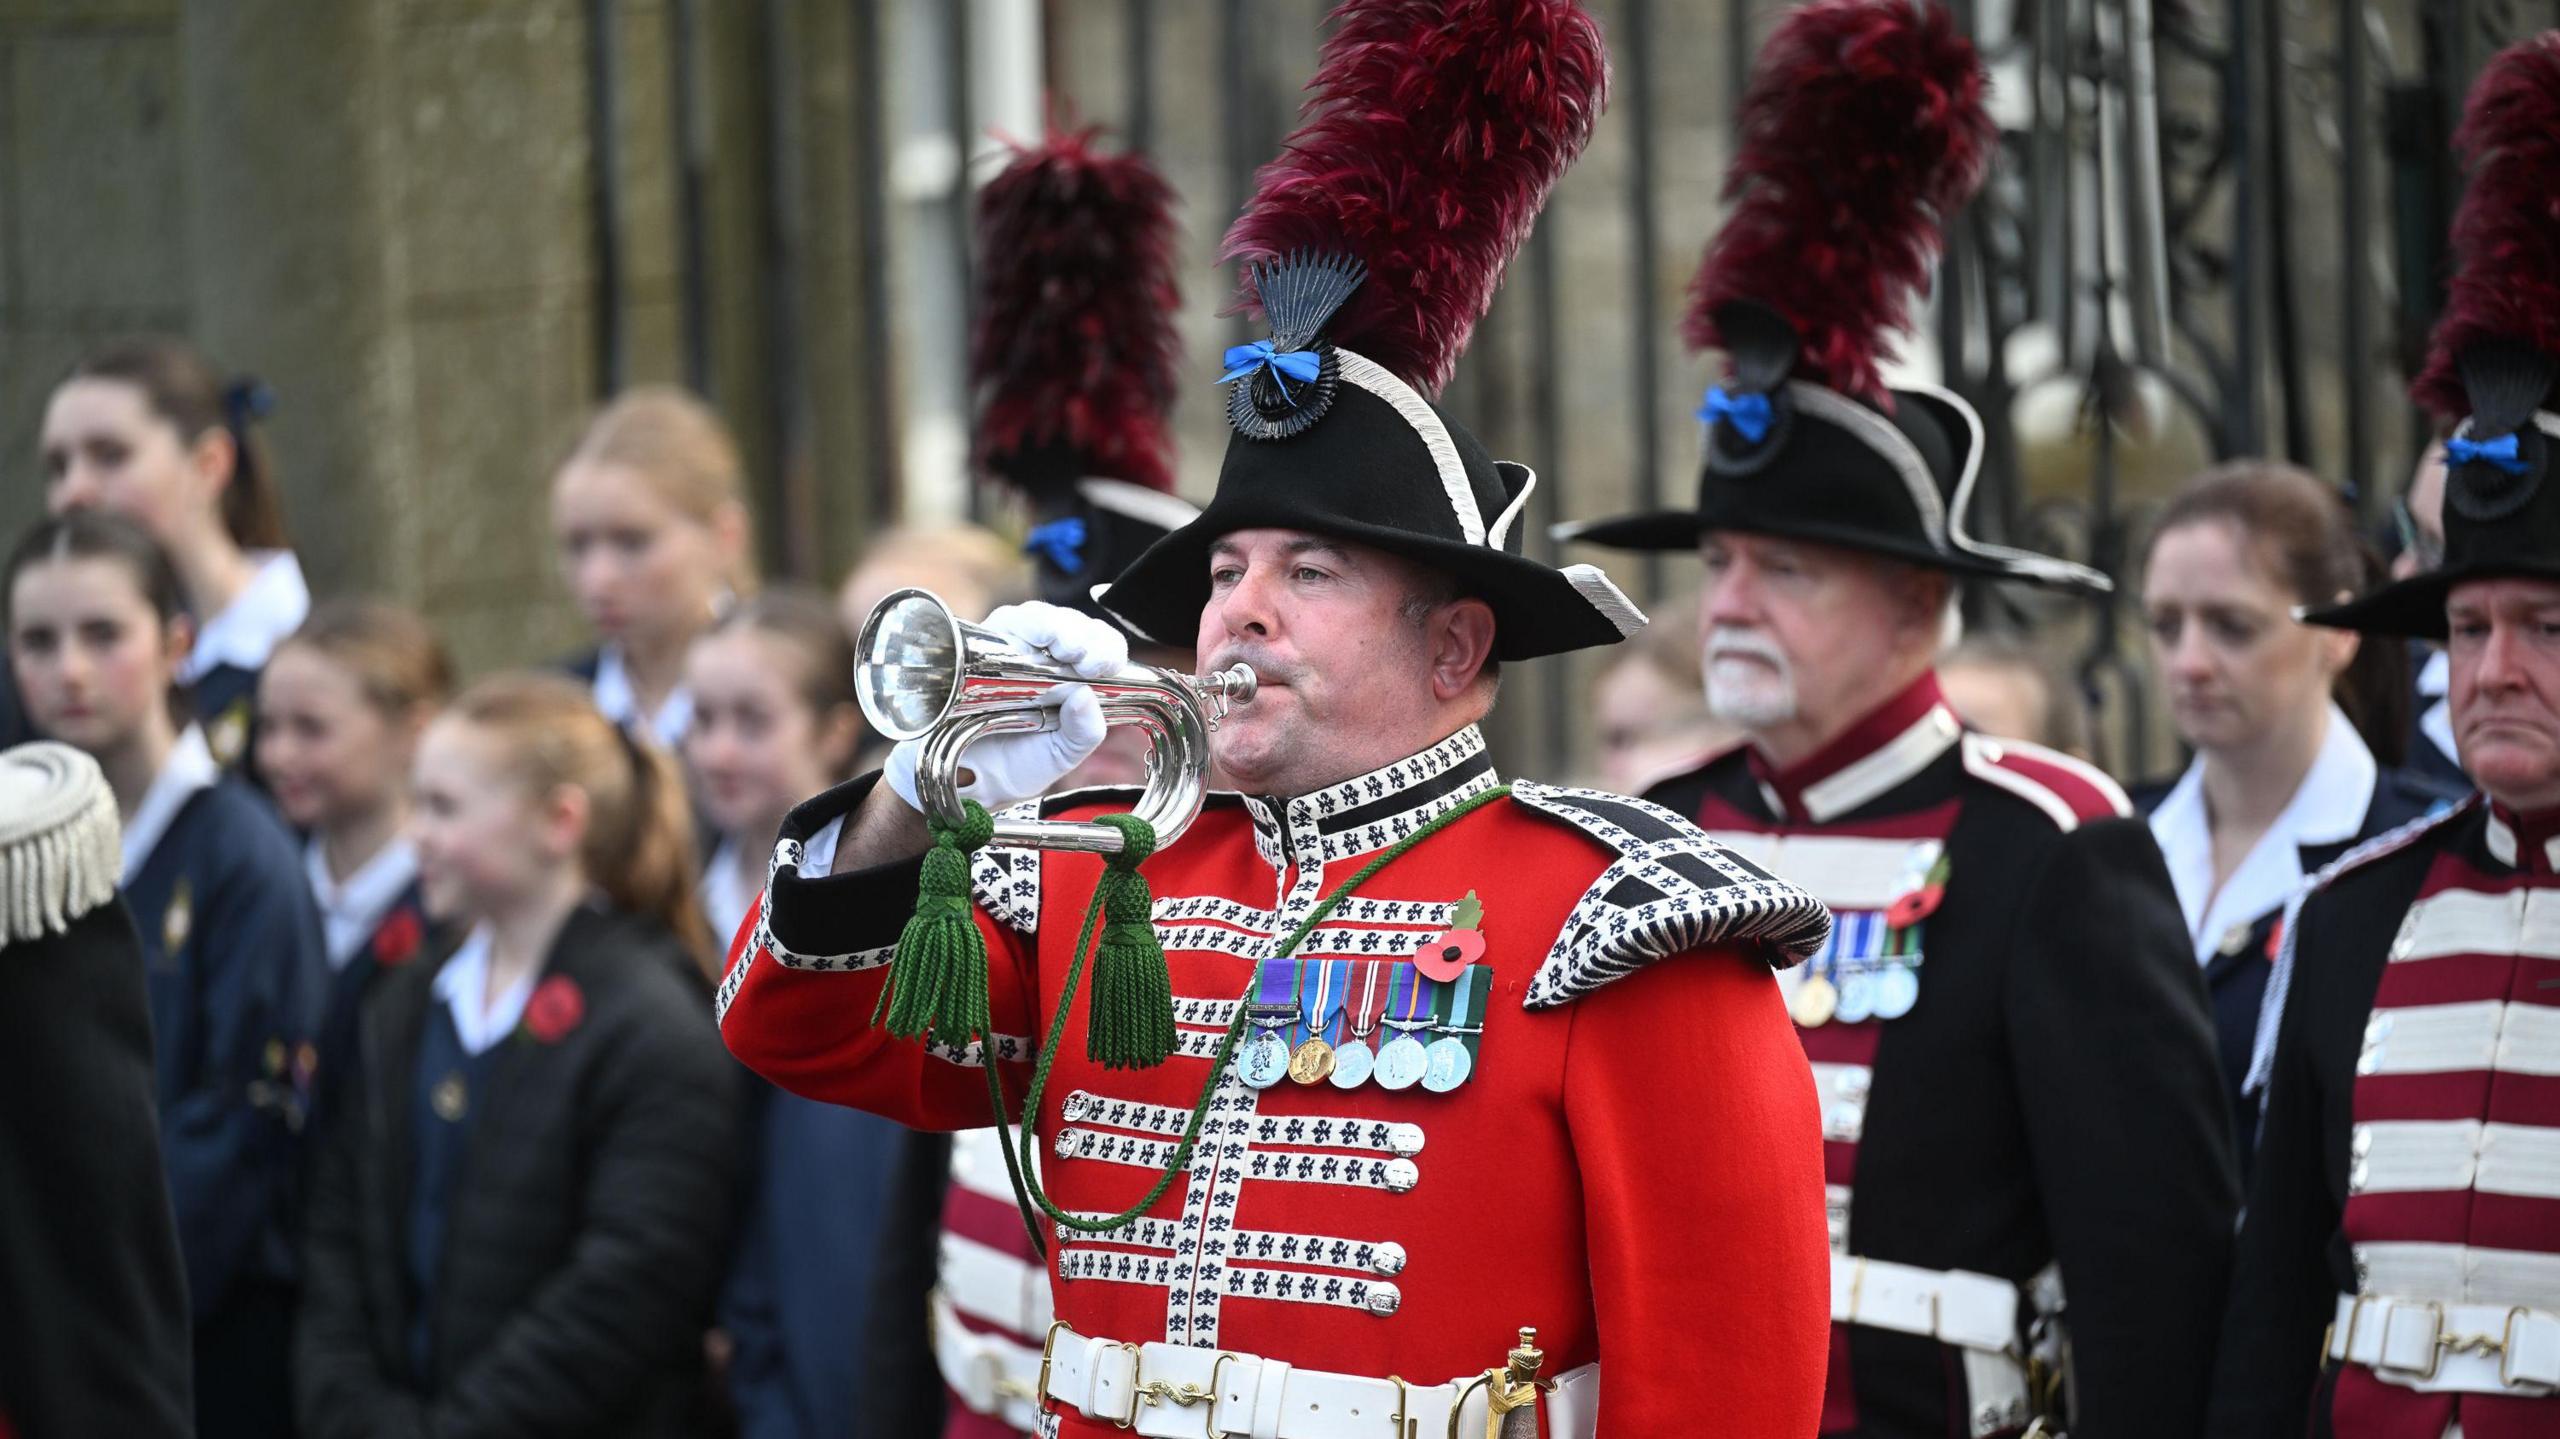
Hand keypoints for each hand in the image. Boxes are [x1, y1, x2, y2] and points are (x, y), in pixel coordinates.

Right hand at [882, 603, 1125, 814]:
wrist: (963, 781)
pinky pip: (1001, 623)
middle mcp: (1043, 654)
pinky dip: (1020, 628)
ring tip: (1066, 648)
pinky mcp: (977, 643)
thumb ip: (1083, 733)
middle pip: (1071, 623)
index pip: (1098, 645)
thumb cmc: (1014, 763)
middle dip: (1085, 635)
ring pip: (1038, 617)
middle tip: (1088, 659)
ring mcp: (1009, 645)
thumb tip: (1086, 697)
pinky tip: (1029, 643)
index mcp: (1072, 675)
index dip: (1106, 648)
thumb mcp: (1060, 755)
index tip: (1106, 666)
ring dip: (1056, 627)